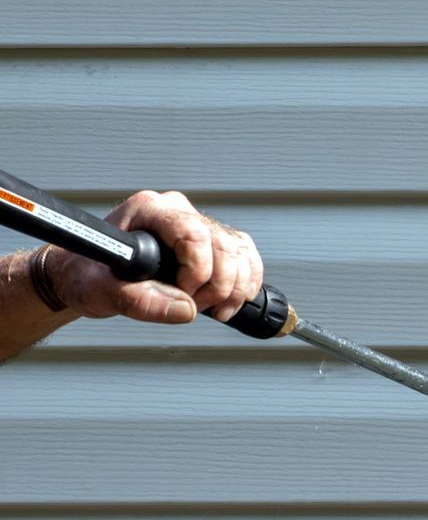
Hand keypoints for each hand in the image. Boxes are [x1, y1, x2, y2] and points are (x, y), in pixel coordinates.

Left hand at [42, 190, 263, 324]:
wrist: (89, 278)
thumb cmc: (89, 276)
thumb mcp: (101, 291)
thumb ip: (139, 300)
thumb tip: (185, 309)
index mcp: (150, 210)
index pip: (195, 235)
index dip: (197, 272)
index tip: (182, 294)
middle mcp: (178, 212)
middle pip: (224, 246)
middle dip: (218, 286)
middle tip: (196, 307)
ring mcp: (198, 224)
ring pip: (240, 252)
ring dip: (235, 289)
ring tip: (212, 309)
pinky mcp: (213, 242)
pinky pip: (246, 257)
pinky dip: (246, 283)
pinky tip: (230, 301)